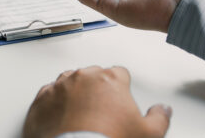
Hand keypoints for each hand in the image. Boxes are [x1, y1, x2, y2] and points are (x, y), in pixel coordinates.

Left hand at [23, 66, 171, 137]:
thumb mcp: (148, 134)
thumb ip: (159, 117)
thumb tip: (163, 110)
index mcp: (110, 79)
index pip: (120, 73)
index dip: (122, 87)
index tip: (121, 98)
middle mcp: (83, 77)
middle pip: (93, 75)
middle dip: (97, 88)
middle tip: (102, 111)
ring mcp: (59, 87)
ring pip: (68, 81)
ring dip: (74, 92)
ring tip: (80, 114)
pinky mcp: (41, 100)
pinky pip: (48, 95)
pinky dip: (53, 103)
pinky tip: (61, 117)